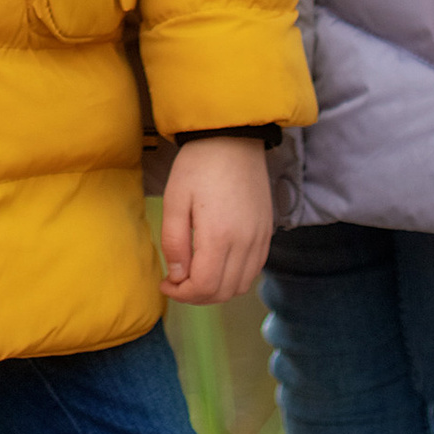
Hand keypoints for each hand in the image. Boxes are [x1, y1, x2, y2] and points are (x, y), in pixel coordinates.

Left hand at [160, 135, 273, 303]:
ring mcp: (260, 239)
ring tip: (195, 274)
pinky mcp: (267, 232)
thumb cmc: (198, 166)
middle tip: (177, 282)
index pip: (204, 287)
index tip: (166, 283)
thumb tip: (176, 276)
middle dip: (196, 295)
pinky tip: (217, 263)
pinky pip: (254, 269)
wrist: (233, 139)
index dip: (182, 294)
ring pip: (240, 286)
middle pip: (223, 292)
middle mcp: (245, 243)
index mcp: (219, 236)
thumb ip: (174, 242)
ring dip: (216, 289)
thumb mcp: (174, 199)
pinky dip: (234, 277)